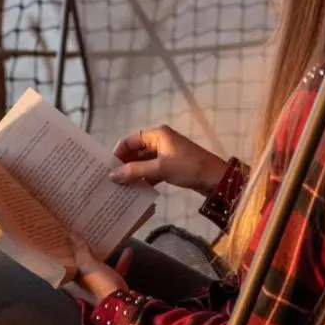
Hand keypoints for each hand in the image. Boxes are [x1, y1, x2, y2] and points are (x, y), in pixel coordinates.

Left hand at [70, 234, 131, 306]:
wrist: (123, 304)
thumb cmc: (101, 286)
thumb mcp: (88, 265)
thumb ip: (80, 250)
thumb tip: (72, 234)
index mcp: (73, 281)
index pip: (66, 264)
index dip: (65, 252)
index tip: (66, 239)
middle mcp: (84, 284)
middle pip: (82, 264)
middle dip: (84, 251)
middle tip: (84, 235)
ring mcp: (100, 285)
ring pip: (99, 266)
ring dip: (103, 254)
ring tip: (104, 240)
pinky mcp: (114, 286)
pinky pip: (116, 270)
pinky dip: (121, 261)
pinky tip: (127, 250)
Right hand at [109, 124, 226, 194]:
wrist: (216, 179)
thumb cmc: (188, 168)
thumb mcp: (160, 169)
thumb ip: (134, 171)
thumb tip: (112, 175)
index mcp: (157, 135)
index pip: (130, 140)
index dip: (118, 153)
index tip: (108, 168)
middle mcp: (160, 141)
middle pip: (136, 151)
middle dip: (124, 165)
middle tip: (111, 180)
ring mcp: (166, 154)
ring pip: (143, 162)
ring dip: (134, 173)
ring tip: (120, 187)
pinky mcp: (171, 166)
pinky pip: (152, 170)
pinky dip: (144, 178)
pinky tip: (136, 190)